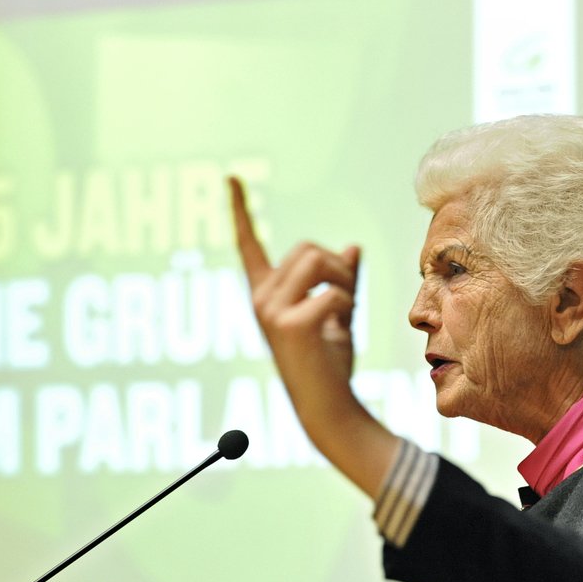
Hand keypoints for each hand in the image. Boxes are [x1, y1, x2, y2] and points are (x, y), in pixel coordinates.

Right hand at [227, 176, 397, 495]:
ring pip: (319, 263)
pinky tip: (336, 331)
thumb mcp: (337, 314)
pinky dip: (347, 307)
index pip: (248, 244)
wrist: (328, 404)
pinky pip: (333, 292)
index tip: (231, 177)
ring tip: (343, 314)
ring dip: (344, 283)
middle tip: (345, 301)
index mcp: (266, 294)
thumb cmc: (329, 362)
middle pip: (306, 248)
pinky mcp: (289, 323)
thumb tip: (351, 246)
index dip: (239, 209)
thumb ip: (341, 281)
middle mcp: (260, 298)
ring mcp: (271, 310)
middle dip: (336, 268)